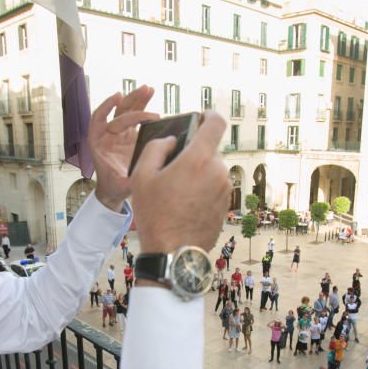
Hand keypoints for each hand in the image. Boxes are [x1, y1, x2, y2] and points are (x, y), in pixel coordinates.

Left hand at [88, 86, 159, 210]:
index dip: (107, 106)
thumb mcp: (121, 184)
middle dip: (131, 101)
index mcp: (98, 142)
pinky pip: (136, 117)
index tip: (118, 97)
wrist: (114, 190)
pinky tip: (151, 95)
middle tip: (145, 93)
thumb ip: (131, 178)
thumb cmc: (114, 186)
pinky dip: (142, 106)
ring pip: (127, 110)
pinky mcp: (130, 134)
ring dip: (138, 98)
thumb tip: (146, 171)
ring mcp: (119, 132)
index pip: (100, 118)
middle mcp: (107, 134)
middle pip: (116, 111)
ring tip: (149, 88)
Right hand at [129, 111, 230, 253]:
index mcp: (200, 159)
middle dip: (193, 154)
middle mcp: (219, 171)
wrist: (173, 252)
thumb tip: (170, 141)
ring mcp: (225, 190)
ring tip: (176, 192)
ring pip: (211, 170)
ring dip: (197, 174)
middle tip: (172, 170)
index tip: (200, 118)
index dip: (208, 116)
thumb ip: (155, 148)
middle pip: (209, 150)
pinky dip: (202, 190)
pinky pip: (214, 188)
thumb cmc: (156, 215)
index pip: (216, 123)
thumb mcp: (141, 176)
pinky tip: (185, 204)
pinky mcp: (226, 205)